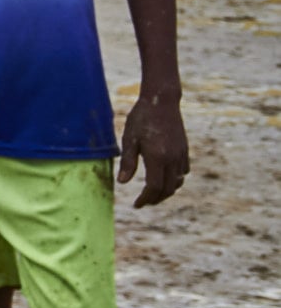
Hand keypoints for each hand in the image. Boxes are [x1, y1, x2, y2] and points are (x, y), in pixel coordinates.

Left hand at [119, 88, 188, 206]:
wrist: (162, 101)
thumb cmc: (141, 118)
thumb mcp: (129, 139)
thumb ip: (127, 162)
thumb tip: (123, 183)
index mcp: (157, 157)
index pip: (154, 187)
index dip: (146, 199)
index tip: (136, 205)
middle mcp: (172, 159)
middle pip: (168, 189)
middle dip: (156, 199)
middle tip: (143, 202)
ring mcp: (181, 155)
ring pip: (178, 182)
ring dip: (166, 191)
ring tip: (153, 193)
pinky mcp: (185, 150)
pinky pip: (183, 172)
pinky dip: (175, 180)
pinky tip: (165, 178)